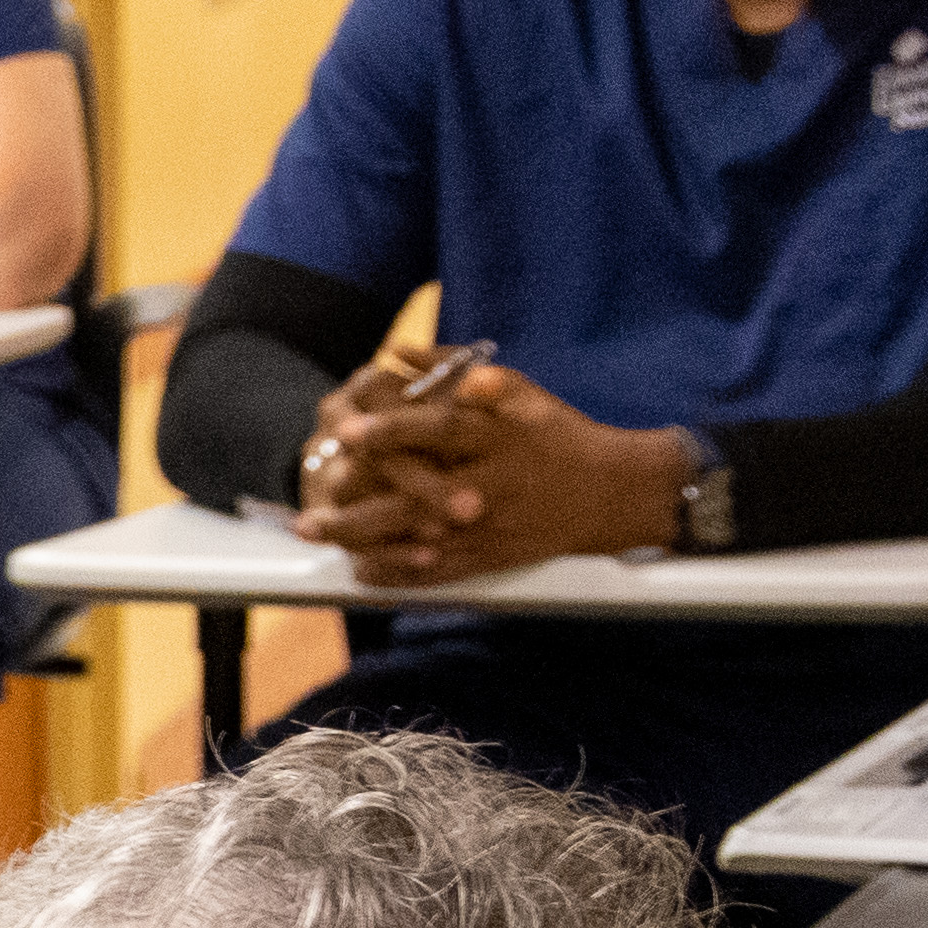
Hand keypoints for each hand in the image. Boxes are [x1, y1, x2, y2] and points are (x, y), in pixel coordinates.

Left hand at [308, 360, 679, 587]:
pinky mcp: (491, 559)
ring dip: (365, 539)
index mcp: (498, 438)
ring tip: (319, 533)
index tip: (352, 428)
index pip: (441, 431)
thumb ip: (457, 370)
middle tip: (315, 498)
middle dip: (364, 500)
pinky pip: (439, 572)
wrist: (613, 495)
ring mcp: (488, 528)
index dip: (396, 429)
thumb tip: (398, 353)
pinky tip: (359, 570)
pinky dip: (399, 574)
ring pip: (419, 538)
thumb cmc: (558, 436)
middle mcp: (490, 485)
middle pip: (418, 495)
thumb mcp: (520, 393)